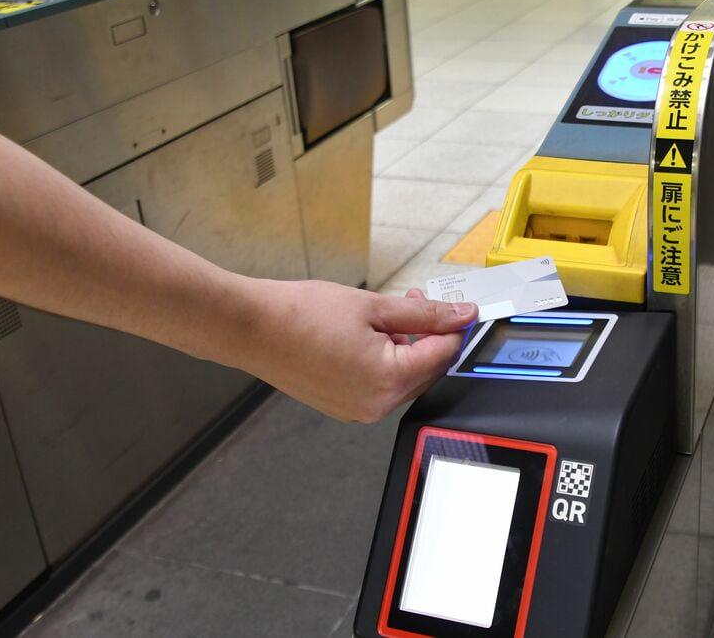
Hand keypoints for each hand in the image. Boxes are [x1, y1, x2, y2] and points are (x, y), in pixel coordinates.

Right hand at [235, 279, 475, 421]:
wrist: (251, 327)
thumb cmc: (302, 314)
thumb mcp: (374, 307)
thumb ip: (424, 315)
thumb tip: (461, 316)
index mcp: (387, 381)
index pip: (442, 355)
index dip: (452, 327)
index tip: (457, 307)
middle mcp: (375, 406)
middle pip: (425, 371)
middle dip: (427, 336)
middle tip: (415, 302)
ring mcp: (357, 410)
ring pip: (402, 378)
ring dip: (405, 347)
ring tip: (386, 315)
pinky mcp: (342, 406)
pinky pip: (378, 385)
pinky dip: (383, 361)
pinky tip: (369, 335)